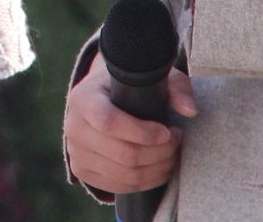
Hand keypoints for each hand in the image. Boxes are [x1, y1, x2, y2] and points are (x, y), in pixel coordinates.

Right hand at [64, 50, 196, 195]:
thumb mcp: (152, 76)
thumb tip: (189, 110)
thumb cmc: (129, 86)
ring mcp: (75, 151)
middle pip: (123, 154)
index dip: (142, 132)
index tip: (166, 131)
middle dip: (159, 153)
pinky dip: (146, 181)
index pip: (108, 122)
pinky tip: (159, 167)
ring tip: (171, 154)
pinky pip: (119, 186)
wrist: (101, 98)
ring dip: (157, 169)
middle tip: (176, 141)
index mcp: (83, 98)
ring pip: (125, 174)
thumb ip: (175, 87)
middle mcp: (73, 126)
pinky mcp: (82, 170)